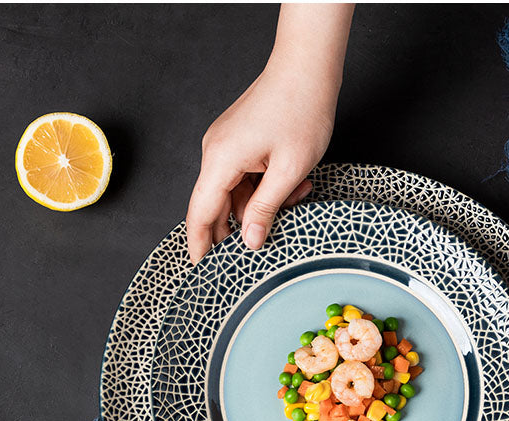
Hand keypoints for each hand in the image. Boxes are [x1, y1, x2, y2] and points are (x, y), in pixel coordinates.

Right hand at [186, 63, 335, 263]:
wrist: (307, 65)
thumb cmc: (301, 108)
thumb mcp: (289, 170)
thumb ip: (265, 209)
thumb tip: (250, 241)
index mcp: (221, 160)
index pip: (200, 212)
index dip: (200, 243)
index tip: (200, 267)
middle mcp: (216, 151)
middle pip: (217, 205)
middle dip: (244, 225)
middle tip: (267, 240)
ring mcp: (227, 144)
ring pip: (237, 192)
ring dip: (264, 203)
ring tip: (297, 195)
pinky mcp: (239, 140)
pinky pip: (246, 176)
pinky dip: (266, 187)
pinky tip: (293, 183)